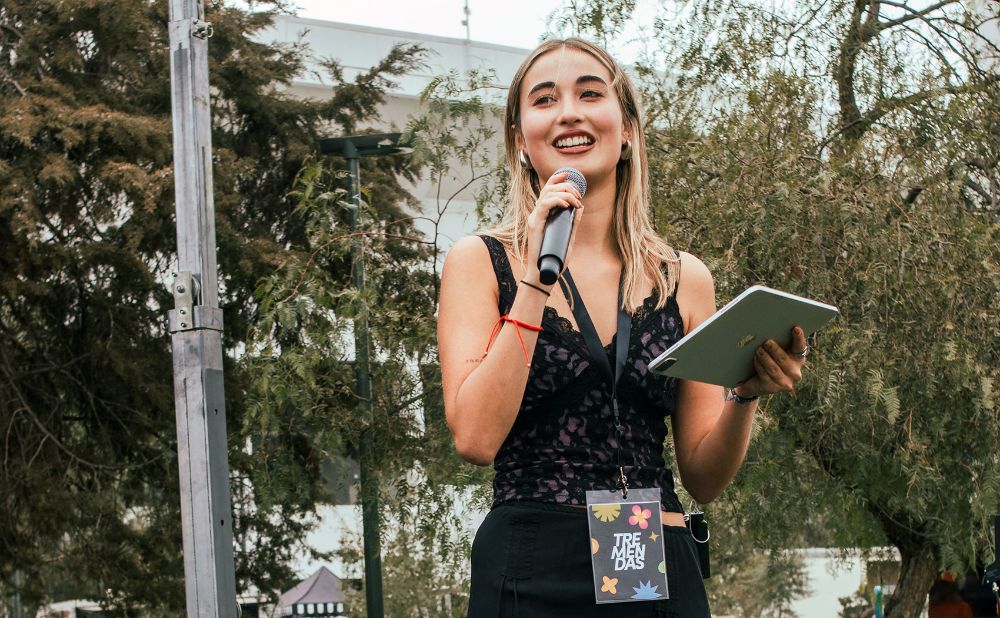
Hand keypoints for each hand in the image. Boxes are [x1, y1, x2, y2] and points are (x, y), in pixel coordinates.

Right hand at [524, 171, 583, 285]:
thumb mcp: (568, 236)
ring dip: (563, 193)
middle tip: (578, 195)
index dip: (556, 180)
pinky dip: (555, 201)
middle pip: (548, 189)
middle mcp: (537, 214)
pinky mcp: (534, 225)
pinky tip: (565, 204)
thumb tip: (580, 208)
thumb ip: (573, 223)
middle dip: (565, 187)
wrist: (544, 272)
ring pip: (546, 195)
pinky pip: (543, 206)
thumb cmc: (555, 257)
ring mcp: (534, 219)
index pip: (547, 191)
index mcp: (543, 215)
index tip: (568, 175)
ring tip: (574, 200)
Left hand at [735, 326, 807, 398]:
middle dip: (775, 350)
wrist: (755, 382)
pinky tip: (755, 359)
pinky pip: (765, 375)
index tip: (795, 328)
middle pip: (785, 360)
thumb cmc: (767, 361)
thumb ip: (777, 342)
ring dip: (765, 358)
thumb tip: (769, 327)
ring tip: (758, 350)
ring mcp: (785, 382)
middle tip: (767, 342)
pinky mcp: (773, 388)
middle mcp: (795, 372)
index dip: (799, 338)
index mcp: (798, 359)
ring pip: (774, 369)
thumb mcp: (774, 352)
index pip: (800, 347)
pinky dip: (759, 365)